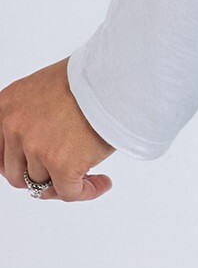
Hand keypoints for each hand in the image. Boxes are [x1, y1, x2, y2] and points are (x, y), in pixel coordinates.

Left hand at [0, 58, 115, 201]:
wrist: (116, 74)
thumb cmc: (90, 77)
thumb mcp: (44, 89)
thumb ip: (31, 117)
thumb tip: (35, 153)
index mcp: (6, 106)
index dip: (18, 164)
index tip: (33, 168)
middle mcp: (14, 127)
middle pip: (16, 174)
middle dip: (39, 177)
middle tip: (60, 175)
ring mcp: (36, 147)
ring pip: (42, 184)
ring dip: (64, 184)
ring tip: (88, 174)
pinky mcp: (61, 164)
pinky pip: (69, 193)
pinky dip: (86, 192)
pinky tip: (102, 182)